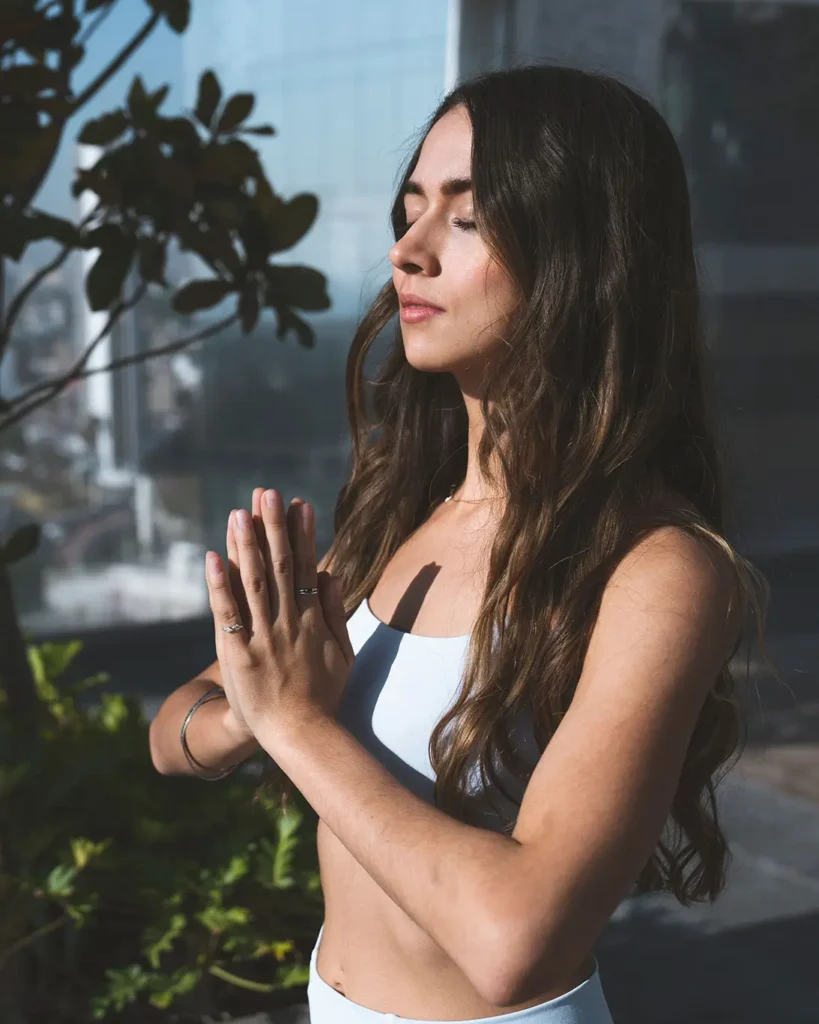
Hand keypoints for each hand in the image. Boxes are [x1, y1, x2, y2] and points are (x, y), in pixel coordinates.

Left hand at [205, 488, 354, 745]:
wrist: (301, 734)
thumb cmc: (324, 695)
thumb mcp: (343, 652)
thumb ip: (336, 612)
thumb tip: (331, 574)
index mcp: (312, 619)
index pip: (307, 567)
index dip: (302, 534)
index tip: (298, 504)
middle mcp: (288, 621)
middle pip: (280, 566)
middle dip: (272, 527)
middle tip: (267, 493)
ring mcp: (263, 636)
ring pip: (253, 583)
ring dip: (246, 545)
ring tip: (239, 512)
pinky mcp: (238, 654)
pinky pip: (228, 614)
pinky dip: (220, 585)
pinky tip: (213, 557)